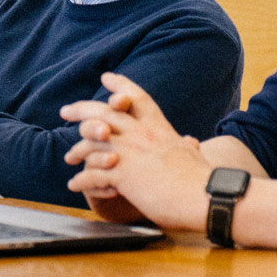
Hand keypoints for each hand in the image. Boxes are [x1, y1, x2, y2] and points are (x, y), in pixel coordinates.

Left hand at [60, 72, 211, 230]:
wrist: (211, 199)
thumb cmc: (205, 180)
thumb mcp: (192, 153)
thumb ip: (184, 145)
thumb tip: (189, 141)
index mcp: (159, 128)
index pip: (138, 98)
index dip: (121, 86)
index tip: (106, 77)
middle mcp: (141, 135)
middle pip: (103, 112)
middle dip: (81, 109)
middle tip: (65, 111)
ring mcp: (129, 153)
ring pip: (90, 142)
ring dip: (77, 151)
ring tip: (69, 159)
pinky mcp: (123, 175)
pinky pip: (92, 175)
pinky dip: (81, 180)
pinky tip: (74, 185)